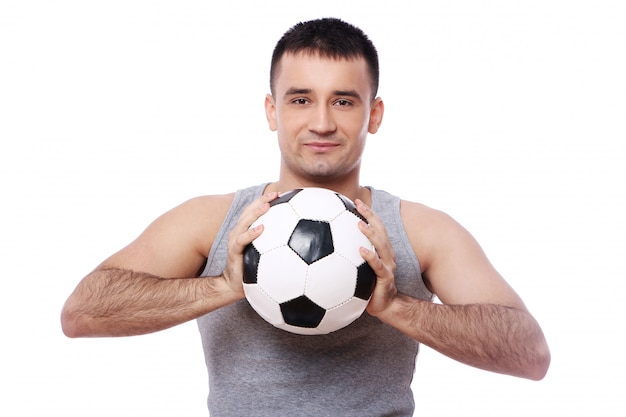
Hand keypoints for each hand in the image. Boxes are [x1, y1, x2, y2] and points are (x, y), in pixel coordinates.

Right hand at [222, 192, 278, 295]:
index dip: (265, 200)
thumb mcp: (265, 255)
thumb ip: (275, 244)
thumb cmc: (252, 269)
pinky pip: (241, 240)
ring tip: (268, 206)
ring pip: (244, 222)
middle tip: (275, 194)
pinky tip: (261, 229)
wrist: (234, 285)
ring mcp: (235, 240)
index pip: (254, 210)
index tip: (280, 193)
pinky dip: (251, 233)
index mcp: (246, 230)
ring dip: (256, 213)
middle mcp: (239, 232)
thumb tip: (298, 240)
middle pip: (249, 211)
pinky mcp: (233, 252)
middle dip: (262, 201)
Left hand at [355, 199, 397, 316]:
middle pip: (380, 230)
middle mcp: (387, 254)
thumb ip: (349, 257)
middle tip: (358, 204)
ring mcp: (388, 265)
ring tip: (359, 224)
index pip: (376, 227)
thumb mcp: (357, 270)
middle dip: (370, 215)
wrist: (385, 306)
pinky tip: (361, 250)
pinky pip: (378, 266)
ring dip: (371, 233)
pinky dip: (370, 257)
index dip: (368, 213)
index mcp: (381, 250)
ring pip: (381, 245)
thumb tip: (324, 249)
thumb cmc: (368, 287)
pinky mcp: (386, 278)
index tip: (355, 201)